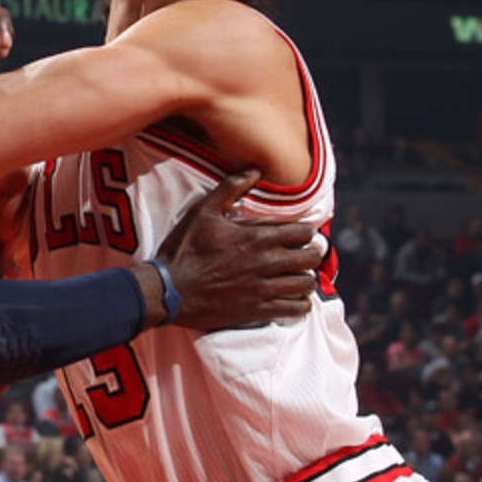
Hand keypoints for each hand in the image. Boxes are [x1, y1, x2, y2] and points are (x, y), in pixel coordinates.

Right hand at [153, 170, 320, 329]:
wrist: (170, 289)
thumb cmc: (184, 250)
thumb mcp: (202, 212)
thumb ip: (230, 189)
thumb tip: (254, 171)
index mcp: (257, 238)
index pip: (303, 233)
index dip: (305, 232)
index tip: (298, 234)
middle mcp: (266, 263)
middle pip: (311, 258)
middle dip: (310, 254)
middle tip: (303, 255)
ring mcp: (263, 289)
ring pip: (307, 284)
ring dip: (306, 279)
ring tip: (298, 277)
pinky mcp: (258, 310)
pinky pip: (295, 310)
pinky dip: (300, 304)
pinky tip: (294, 299)